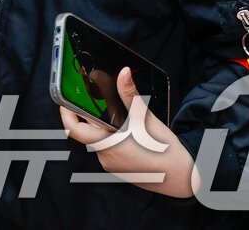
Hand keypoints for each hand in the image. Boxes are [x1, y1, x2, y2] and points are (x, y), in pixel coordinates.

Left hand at [60, 66, 196, 198]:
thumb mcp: (146, 119)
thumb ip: (130, 94)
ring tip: (119, 116)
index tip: (64, 101)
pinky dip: (113, 139)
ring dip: (105, 128)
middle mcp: (106, 158)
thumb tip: (123, 72)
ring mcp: (113, 166)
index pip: (74, 130)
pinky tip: (128, 132)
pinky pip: (109, 151)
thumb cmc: (166, 151)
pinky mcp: (121, 170)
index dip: (66, 114)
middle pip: (89, 132)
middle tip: (99, 101)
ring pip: (100, 141)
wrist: (184, 177)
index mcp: (108, 145)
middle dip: (92, 116)